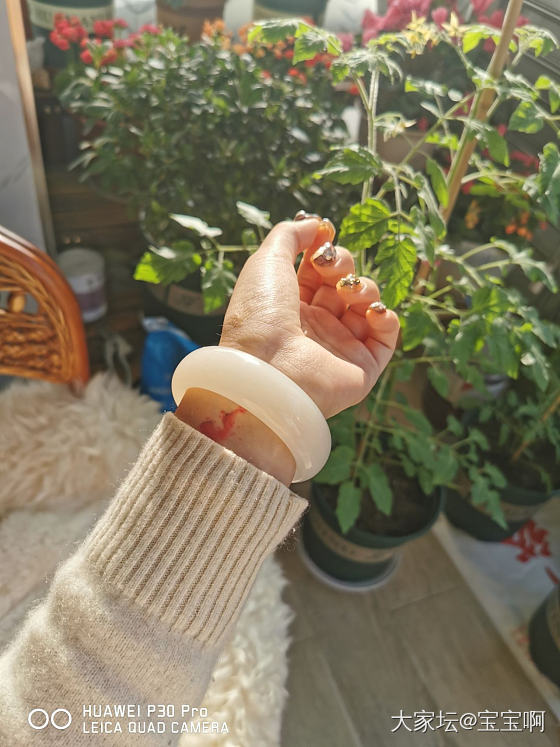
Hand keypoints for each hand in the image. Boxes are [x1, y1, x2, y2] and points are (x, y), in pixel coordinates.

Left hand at [220, 216, 399, 417]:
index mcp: (288, 307)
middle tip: (331, 265)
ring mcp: (338, 348)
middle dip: (343, 265)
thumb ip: (289, 236)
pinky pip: (385, 338)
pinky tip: (371, 309)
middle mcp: (314, 328)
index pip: (316, 273)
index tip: (324, 235)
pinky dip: (386, 317)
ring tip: (349, 290)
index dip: (323, 251)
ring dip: (364, 287)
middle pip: (343, 285)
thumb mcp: (266, 262)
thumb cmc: (260, 315)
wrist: (268, 369)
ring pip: (366, 306)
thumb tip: (314, 223)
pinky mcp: (361, 368)